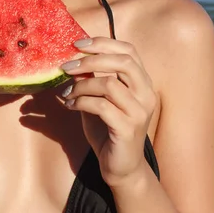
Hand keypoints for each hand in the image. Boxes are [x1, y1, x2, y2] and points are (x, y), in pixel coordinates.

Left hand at [60, 37, 156, 187]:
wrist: (121, 168)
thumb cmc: (109, 130)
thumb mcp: (100, 99)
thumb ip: (93, 79)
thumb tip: (73, 59)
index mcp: (142, 82)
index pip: (129, 50)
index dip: (103, 43)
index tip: (78, 44)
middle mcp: (146, 94)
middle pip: (123, 62)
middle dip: (91, 60)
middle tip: (67, 66)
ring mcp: (139, 112)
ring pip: (110, 84)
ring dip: (82, 85)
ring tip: (67, 93)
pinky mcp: (128, 129)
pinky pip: (102, 106)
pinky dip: (81, 102)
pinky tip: (70, 106)